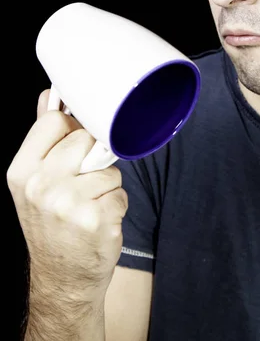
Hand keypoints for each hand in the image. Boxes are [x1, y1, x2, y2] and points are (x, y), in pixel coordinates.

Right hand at [7, 89, 127, 299]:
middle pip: (86, 140)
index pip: (54, 120)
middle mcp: (40, 185)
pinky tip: (99, 221)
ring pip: (108, 167)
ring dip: (107, 186)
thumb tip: (49, 95)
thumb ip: (45, 138)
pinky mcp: (95, 219)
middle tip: (79, 185)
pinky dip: (117, 205)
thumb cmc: (52, 225)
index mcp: (22, 171)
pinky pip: (121, 192)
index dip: (71, 130)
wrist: (63, 279)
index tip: (73, 146)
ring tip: (88, 206)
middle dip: (91, 159)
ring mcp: (67, 203)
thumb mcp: (36, 182)